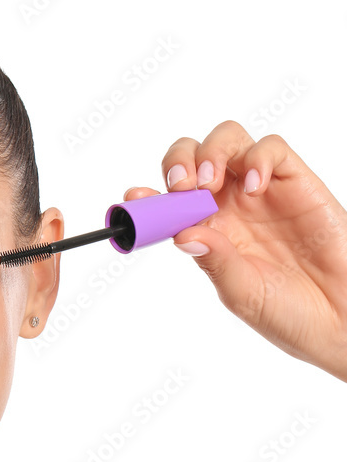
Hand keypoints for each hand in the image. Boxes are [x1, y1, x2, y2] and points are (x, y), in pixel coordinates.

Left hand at [124, 121, 346, 381]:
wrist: (343, 320)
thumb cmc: (291, 314)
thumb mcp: (242, 293)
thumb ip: (215, 261)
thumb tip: (182, 234)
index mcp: (206, 231)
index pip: (167, 201)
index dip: (148, 195)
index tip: (135, 197)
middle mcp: (228, 205)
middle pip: (192, 157)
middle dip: (178, 163)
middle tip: (181, 187)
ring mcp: (260, 191)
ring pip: (227, 141)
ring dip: (211, 152)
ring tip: (209, 183)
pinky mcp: (297, 182)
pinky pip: (271, 149)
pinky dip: (257, 158)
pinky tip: (253, 187)